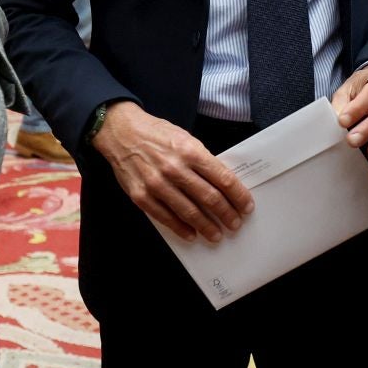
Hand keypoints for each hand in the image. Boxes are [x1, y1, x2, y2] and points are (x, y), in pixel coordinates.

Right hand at [92, 102, 253, 243]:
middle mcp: (175, 168)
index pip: (223, 178)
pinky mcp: (141, 196)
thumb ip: (202, 160)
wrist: (121, 132)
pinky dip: (181, 229)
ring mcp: (157, 184)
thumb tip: (222, 184)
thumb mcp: (185, 138)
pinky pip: (166, 218)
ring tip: (217, 235)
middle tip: (235, 224)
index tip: (246, 206)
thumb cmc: (156, 134)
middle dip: (226, 214)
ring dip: (207, 227)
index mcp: (190, 151)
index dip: (238, 195)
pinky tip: (191, 234)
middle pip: (209, 198)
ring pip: (189, 212)